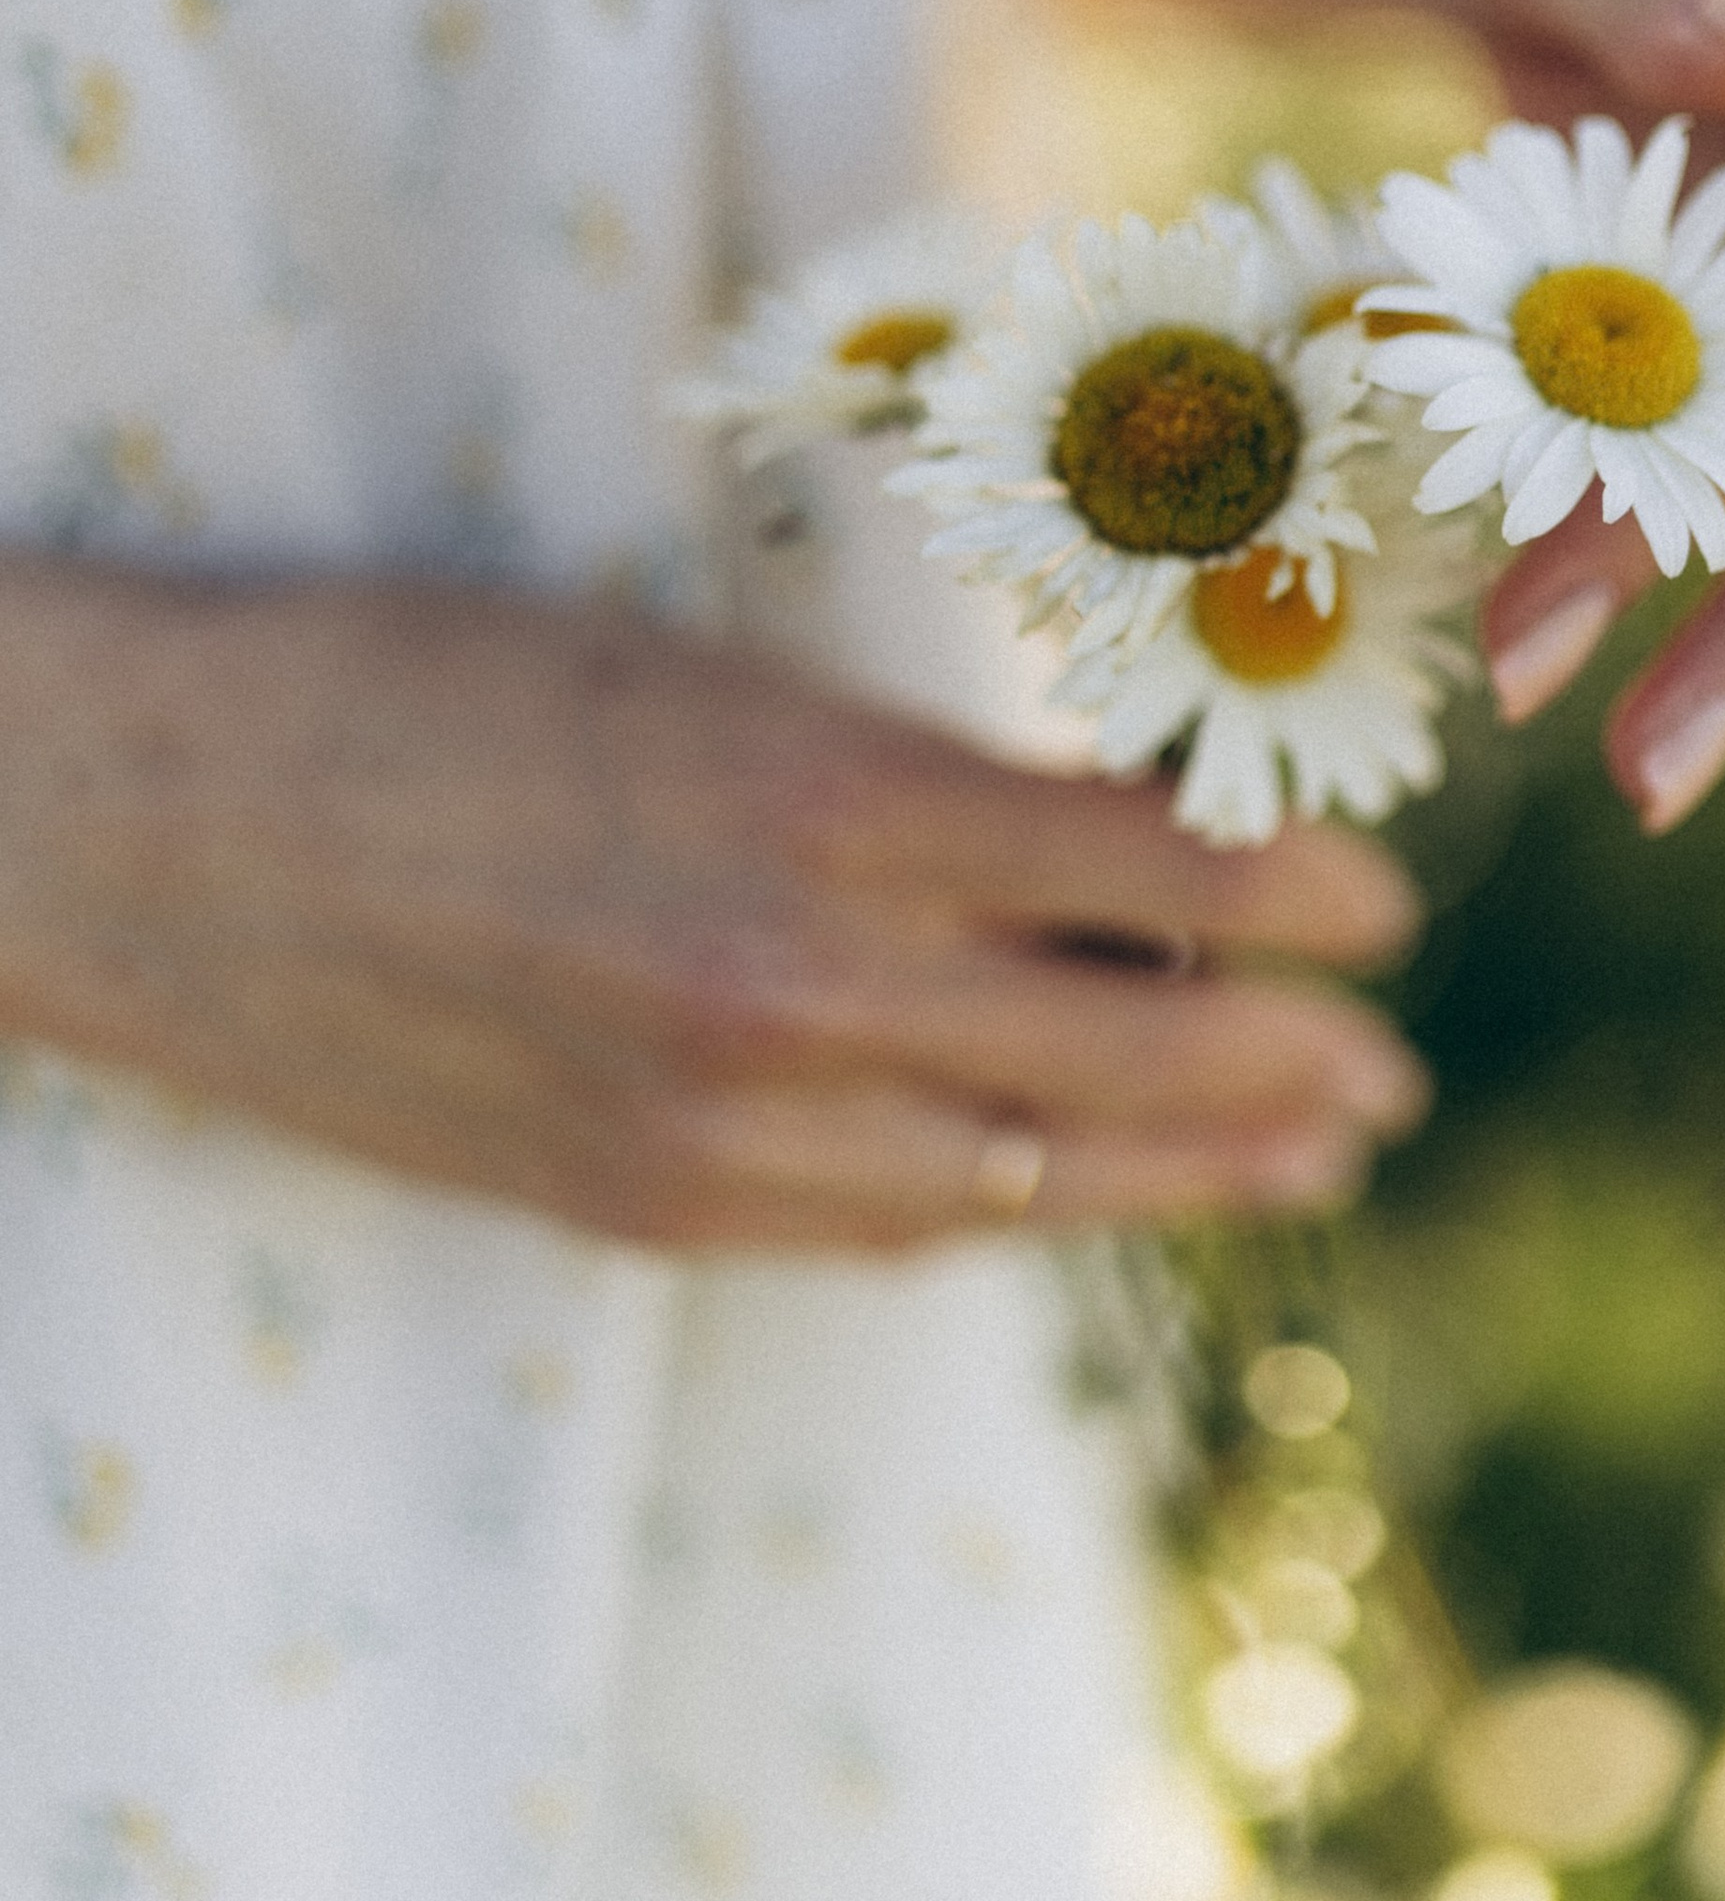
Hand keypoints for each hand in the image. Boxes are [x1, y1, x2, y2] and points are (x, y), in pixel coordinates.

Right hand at [0, 562, 1427, 1248]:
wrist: (159, 830)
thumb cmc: (425, 685)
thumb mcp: (699, 670)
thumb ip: (902, 770)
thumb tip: (1097, 835)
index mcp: (836, 797)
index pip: (1156, 870)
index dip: (1297, 896)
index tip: (1384, 903)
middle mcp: (808, 982)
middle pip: (1137, 1047)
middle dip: (1292, 1066)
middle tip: (1390, 1074)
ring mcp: (726, 1123)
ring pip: (1033, 1167)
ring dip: (1193, 1168)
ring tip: (1308, 1159)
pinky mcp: (641, 1206)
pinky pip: (885, 1230)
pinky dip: (1010, 1208)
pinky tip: (1082, 1191)